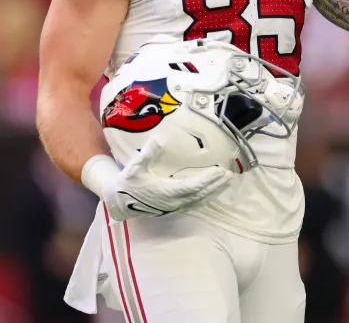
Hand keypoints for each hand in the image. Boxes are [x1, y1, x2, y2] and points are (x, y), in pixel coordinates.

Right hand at [102, 139, 233, 220]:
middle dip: (215, 185)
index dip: (207, 180)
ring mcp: (174, 206)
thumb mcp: (135, 167)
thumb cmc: (129, 182)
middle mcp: (173, 202)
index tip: (219, 172)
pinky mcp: (174, 208)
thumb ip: (147, 154)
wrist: (119, 200)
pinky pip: (195, 204)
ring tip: (227, 182)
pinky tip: (214, 191)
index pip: (192, 187)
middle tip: (229, 175)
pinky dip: (207, 197)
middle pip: (200, 195)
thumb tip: (157, 140)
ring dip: (214, 191)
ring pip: (199, 201)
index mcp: (165, 192)